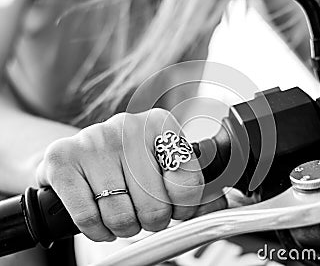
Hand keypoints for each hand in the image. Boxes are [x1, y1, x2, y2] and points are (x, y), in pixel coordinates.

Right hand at [36, 109, 224, 240]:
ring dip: (123, 227)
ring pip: (122, 216)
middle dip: (151, 221)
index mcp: (160, 124)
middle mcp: (129, 126)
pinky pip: (90, 219)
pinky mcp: (62, 159)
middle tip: (142, 212)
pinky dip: (97, 231)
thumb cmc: (123, 166)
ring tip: (119, 210)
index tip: (173, 208)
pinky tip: (99, 218)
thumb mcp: (161, 169)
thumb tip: (222, 207)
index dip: (182, 209)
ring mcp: (94, 140)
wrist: (73, 159)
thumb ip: (195, 189)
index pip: (189, 184)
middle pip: (156, 206)